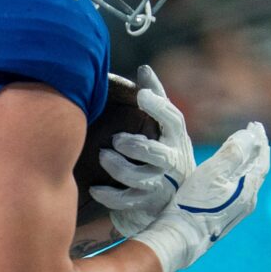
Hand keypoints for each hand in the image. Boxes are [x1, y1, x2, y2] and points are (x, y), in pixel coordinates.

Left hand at [88, 65, 189, 231]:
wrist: (173, 194)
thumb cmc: (164, 148)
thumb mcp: (165, 125)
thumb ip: (156, 98)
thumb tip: (144, 68)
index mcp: (176, 137)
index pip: (173, 120)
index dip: (159, 106)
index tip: (142, 95)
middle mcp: (171, 161)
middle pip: (158, 155)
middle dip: (137, 147)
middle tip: (116, 139)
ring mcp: (159, 184)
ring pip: (140, 179)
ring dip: (120, 168)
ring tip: (104, 156)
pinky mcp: (145, 203)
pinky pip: (127, 202)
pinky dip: (110, 196)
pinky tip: (94, 188)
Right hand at [127, 122, 269, 271]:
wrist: (180, 239)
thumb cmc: (194, 204)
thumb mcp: (213, 172)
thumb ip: (234, 152)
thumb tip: (251, 135)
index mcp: (248, 189)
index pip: (261, 160)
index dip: (259, 140)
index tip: (255, 125)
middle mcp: (248, 201)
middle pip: (257, 171)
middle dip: (256, 150)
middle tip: (253, 134)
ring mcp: (237, 212)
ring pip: (249, 182)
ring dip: (248, 163)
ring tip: (245, 152)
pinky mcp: (225, 218)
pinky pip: (240, 191)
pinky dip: (239, 176)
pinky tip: (231, 178)